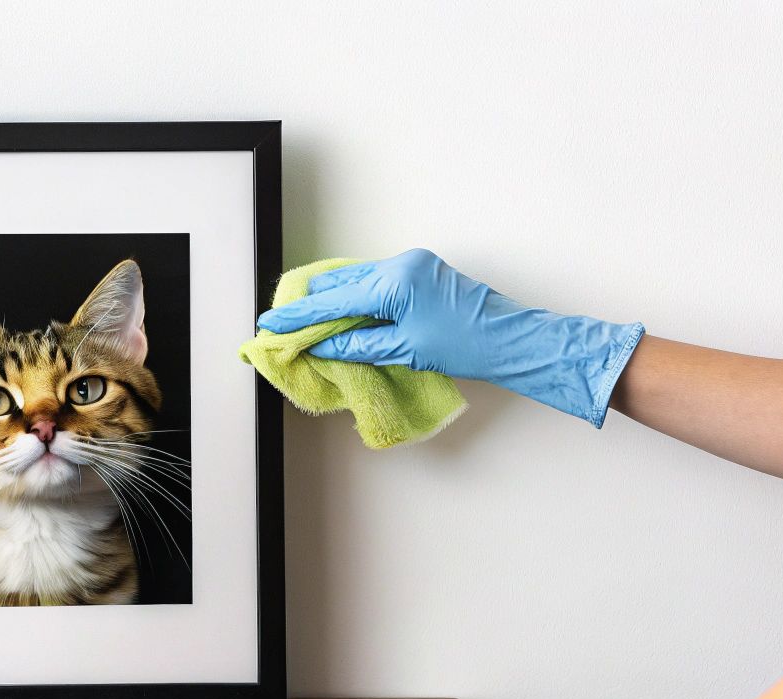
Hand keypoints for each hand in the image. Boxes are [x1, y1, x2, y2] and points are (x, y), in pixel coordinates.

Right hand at [254, 249, 644, 427]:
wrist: (511, 339)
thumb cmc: (465, 346)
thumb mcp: (404, 350)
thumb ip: (357, 346)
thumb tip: (321, 347)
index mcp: (396, 281)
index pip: (335, 301)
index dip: (300, 316)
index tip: (271, 325)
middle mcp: (402, 264)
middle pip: (342, 283)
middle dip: (312, 304)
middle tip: (283, 323)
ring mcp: (413, 265)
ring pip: (358, 280)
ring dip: (334, 301)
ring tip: (307, 321)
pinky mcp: (422, 272)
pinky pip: (376, 282)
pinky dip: (356, 298)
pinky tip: (343, 314)